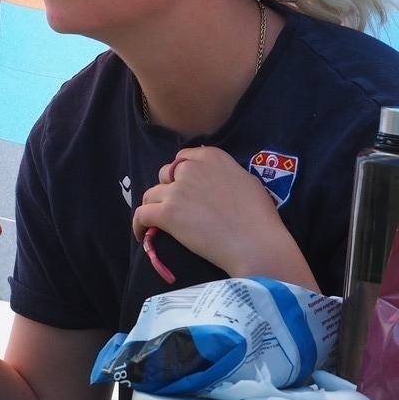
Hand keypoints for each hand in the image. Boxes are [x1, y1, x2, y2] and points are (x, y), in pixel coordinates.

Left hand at [132, 147, 316, 286]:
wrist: (255, 243)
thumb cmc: (259, 216)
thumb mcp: (245, 179)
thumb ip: (223, 172)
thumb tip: (212, 177)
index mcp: (211, 157)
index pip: (183, 158)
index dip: (181, 174)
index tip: (184, 188)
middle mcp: (190, 169)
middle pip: (165, 174)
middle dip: (168, 189)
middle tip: (177, 208)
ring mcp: (176, 190)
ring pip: (151, 194)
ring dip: (154, 206)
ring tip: (157, 223)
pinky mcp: (167, 213)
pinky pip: (141, 214)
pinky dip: (139, 224)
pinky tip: (142, 234)